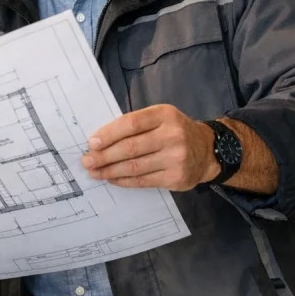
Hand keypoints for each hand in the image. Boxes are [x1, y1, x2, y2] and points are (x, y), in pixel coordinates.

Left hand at [81, 104, 219, 190]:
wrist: (207, 150)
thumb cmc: (174, 131)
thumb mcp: (159, 118)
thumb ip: (135, 125)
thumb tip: (100, 140)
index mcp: (164, 115)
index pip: (131, 124)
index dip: (108, 134)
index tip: (91, 143)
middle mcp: (172, 135)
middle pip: (130, 148)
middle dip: (104, 156)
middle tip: (87, 161)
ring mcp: (176, 158)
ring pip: (134, 167)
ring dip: (110, 171)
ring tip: (95, 172)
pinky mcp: (177, 178)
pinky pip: (143, 181)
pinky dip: (124, 181)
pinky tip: (112, 178)